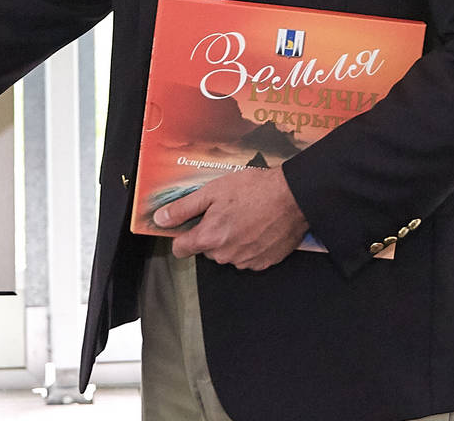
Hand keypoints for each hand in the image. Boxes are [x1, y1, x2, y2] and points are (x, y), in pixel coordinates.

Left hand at [155, 166, 306, 270]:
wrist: (292, 197)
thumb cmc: (254, 190)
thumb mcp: (211, 192)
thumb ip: (183, 209)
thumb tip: (161, 219)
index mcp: (209, 238)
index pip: (180, 249)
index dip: (181, 236)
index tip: (189, 225)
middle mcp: (226, 255)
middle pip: (205, 249)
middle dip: (210, 233)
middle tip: (224, 212)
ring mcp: (246, 261)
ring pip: (226, 253)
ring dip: (230, 239)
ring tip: (244, 217)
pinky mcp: (264, 262)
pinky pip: (246, 257)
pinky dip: (248, 245)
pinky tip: (257, 227)